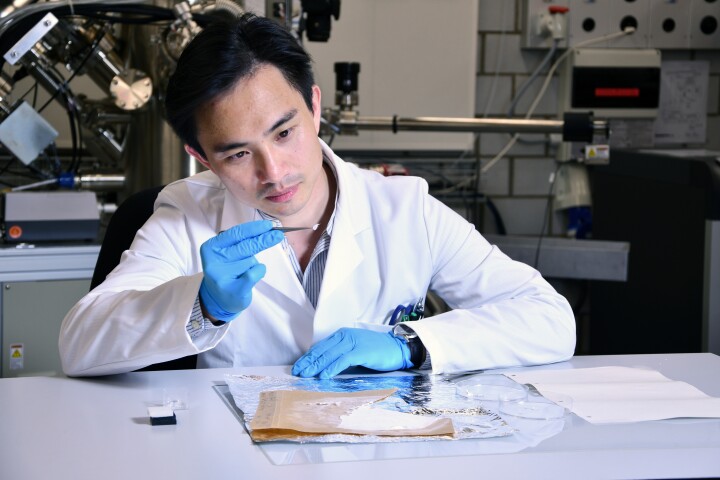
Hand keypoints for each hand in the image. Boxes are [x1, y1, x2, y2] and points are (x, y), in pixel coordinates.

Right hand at [199, 220, 282, 321]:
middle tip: (278, 235)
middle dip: (264, 239)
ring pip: (251, 261)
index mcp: (211, 247)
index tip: (268, 226)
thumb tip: (267, 230)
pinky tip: (253, 275)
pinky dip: (259, 271)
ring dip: (253, 264)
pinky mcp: (234, 289)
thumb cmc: (226, 272)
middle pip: (245, 245)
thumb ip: (242, 241)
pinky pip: (255, 273)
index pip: (236, 234)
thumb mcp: (227, 253)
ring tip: (243, 272)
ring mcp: (223, 276)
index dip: (254, 228)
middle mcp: (214, 261)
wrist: (217, 299)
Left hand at [292, 327, 412, 378]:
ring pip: (329, 355)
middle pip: (322, 350)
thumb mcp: (355, 348)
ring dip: (315, 366)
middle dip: (308, 362)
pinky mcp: (361, 351)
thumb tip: (323, 365)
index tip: (298, 366)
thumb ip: (340, 353)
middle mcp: (345, 336)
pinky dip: (332, 368)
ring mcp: (353, 343)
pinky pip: (342, 360)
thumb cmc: (377, 351)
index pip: (320, 346)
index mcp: (343, 335)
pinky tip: (324, 376)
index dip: (308, 356)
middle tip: (296, 372)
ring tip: (305, 375)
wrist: (397, 348)